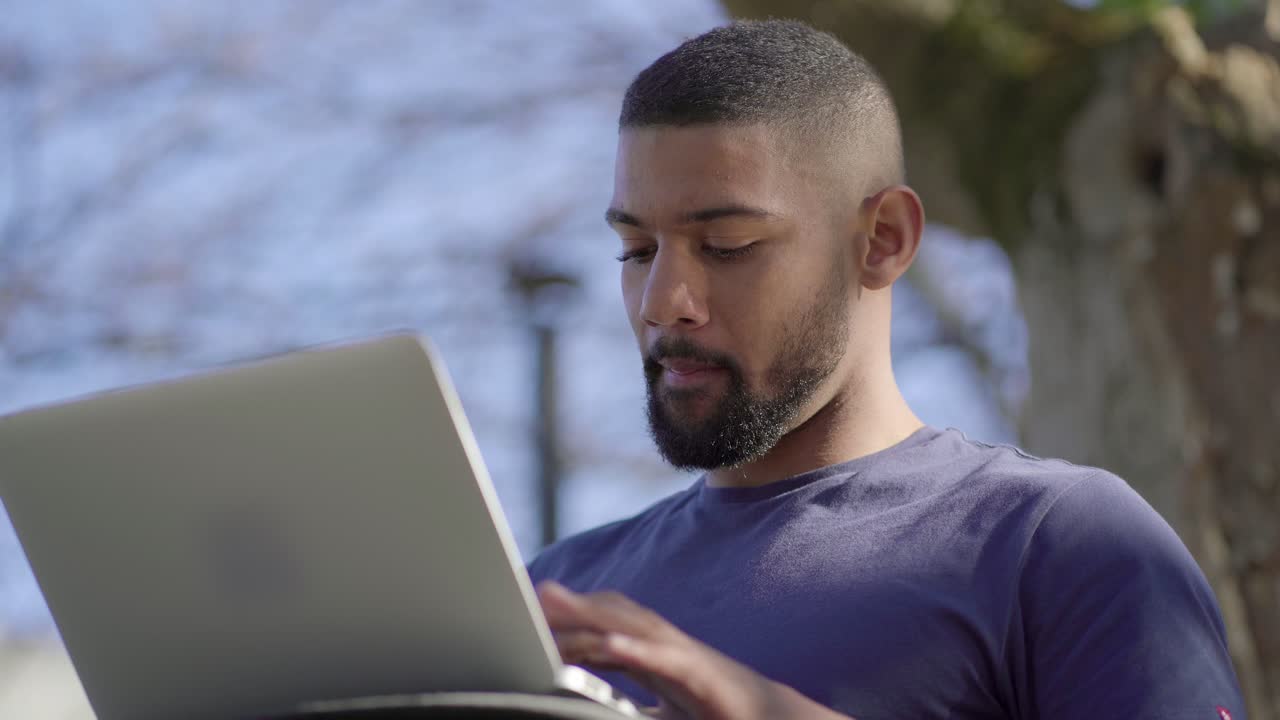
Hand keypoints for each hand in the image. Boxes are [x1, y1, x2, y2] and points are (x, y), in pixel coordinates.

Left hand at [536, 581, 851, 719]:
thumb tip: (598, 709)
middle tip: (533, 594)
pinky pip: (667, 660)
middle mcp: (669, 648)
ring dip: (593, 614)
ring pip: (634, 628)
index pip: (609, 629)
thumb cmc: (725, 715)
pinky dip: (638, 649)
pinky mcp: (704, 678)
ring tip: (554, 603)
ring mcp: (687, 658)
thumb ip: (634, 709)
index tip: (534, 612)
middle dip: (575, 605)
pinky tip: (610, 645)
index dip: (573, 618)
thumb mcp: (668, 712)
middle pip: (615, 617)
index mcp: (658, 657)